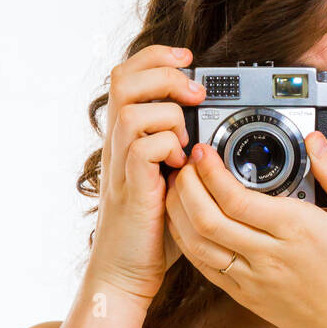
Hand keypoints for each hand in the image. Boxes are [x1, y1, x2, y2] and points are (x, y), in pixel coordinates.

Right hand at [84, 44, 206, 305]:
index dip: (157, 56)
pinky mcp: (131, 187)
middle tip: (195, 94)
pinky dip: (166, 147)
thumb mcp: (170, 179)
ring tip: (185, 141)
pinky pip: (142, 146)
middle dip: (165, 75)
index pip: (129, 74)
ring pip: (133, 109)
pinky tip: (179, 166)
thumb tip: (208, 127)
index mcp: (128, 135)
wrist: (127, 270)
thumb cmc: (153, 230)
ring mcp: (121, 164)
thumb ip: (180, 150)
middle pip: (124, 79)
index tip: (189, 59)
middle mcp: (118, 143)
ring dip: (168, 116)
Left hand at [165, 131, 326, 327]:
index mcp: (296, 230)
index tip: (203, 152)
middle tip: (186, 165)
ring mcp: (252, 279)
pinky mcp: (243, 295)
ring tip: (179, 187)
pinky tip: (184, 220)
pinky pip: (203, 267)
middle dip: (187, 186)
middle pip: (208, 219)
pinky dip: (186, 240)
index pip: (237, 200)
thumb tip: (316, 140)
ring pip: (197, 244)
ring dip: (179, 212)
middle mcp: (268, 256)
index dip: (211, 172)